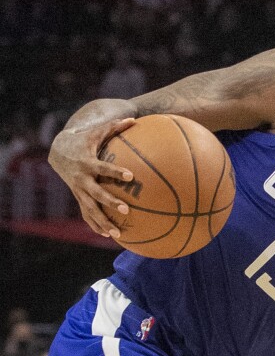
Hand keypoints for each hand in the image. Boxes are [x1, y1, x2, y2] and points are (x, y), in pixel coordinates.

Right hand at [48, 116, 135, 237]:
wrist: (59, 151)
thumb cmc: (84, 140)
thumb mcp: (97, 132)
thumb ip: (115, 127)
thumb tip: (135, 119)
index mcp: (87, 162)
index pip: (103, 168)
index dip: (116, 172)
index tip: (131, 176)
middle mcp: (82, 179)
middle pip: (95, 193)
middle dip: (109, 201)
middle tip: (126, 209)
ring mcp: (78, 190)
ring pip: (90, 209)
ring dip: (102, 222)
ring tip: (117, 234)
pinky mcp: (78, 197)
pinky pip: (86, 214)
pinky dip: (95, 225)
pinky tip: (108, 236)